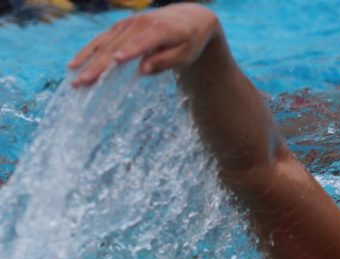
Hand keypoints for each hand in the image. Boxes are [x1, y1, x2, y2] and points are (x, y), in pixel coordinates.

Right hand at [69, 4, 219, 87]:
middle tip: (83, 82)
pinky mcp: (120, 27)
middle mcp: (139, 24)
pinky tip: (74, 64)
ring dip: (86, 60)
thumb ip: (166, 61)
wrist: (189, 17)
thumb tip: (142, 69)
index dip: (129, 51)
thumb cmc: (190, 40)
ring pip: (103, 43)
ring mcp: (127, 24)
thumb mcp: (186, 54)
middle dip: (98, 65)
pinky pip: (101, 40)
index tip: (116, 60)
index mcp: (160, 30)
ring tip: (73, 75)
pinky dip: (87, 52)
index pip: (142, 42)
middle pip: (116, 46)